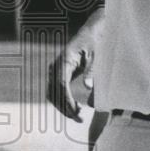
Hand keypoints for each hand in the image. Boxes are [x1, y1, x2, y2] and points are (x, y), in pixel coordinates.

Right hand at [46, 6, 104, 121]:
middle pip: (54, 91)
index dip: (67, 100)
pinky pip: (57, 90)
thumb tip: (88, 87)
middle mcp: (56, 66)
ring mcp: (56, 70)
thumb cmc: (94, 42)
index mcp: (64, 60)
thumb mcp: (96, 55)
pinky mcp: (59, 73)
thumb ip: (91, 70)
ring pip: (53, 93)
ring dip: (63, 106)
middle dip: (65, 107)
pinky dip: (63, 100)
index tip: (76, 111)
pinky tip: (74, 108)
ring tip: (78, 116)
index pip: (61, 84)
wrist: (91, 31)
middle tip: (79, 119)